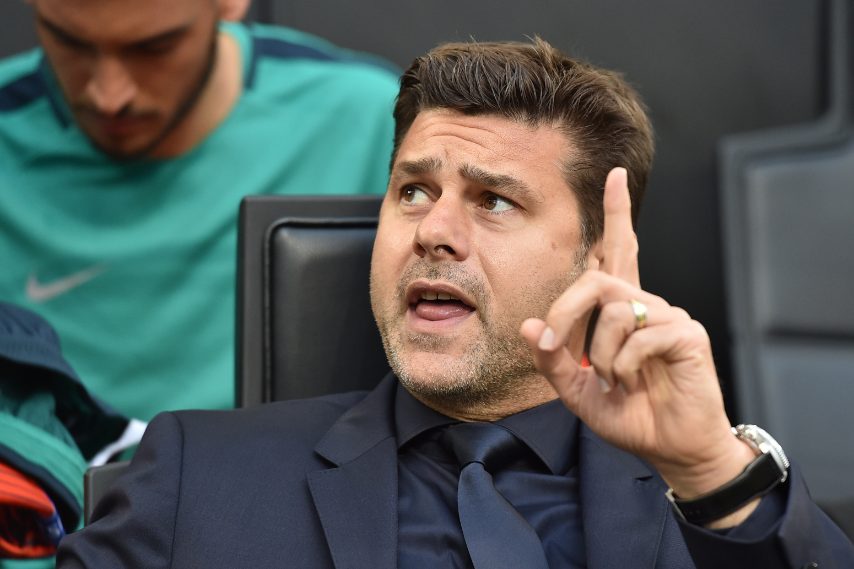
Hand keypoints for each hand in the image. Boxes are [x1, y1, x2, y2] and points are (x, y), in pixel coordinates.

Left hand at [520, 168, 756, 525]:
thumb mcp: (576, 390)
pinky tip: (632, 382)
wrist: (670, 448)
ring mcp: (669, 316)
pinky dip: (623, 365)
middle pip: (597, 279)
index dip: (618, 214)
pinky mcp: (687, 333)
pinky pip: (640, 334)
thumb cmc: (628, 414)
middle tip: (558, 348)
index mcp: (621, 311)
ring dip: (599, 353)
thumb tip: (528, 326)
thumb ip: (551, 360)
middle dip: (565, 313)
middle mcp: (645, 304)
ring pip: (613, 310)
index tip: (615, 175)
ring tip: (613, 379)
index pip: (619, 251)